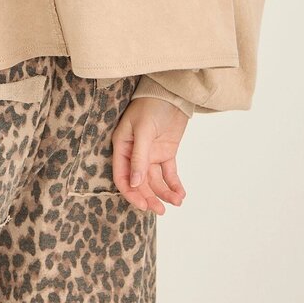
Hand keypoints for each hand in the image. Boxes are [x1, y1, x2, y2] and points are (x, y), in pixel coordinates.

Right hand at [111, 97, 188, 214]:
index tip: (143, 205)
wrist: (172, 92)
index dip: (131, 193)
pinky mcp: (166, 153)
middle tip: (161, 210)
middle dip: (150, 197)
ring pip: (156, 181)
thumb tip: (135, 184)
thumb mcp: (143, 130)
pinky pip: (169, 174)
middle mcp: (135, 154)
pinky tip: (181, 194)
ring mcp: (151, 154)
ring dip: (165, 193)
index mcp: (122, 147)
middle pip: (140, 183)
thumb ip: (139, 157)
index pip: (122, 177)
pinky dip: (174, 185)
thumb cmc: (151, 105)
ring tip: (177, 201)